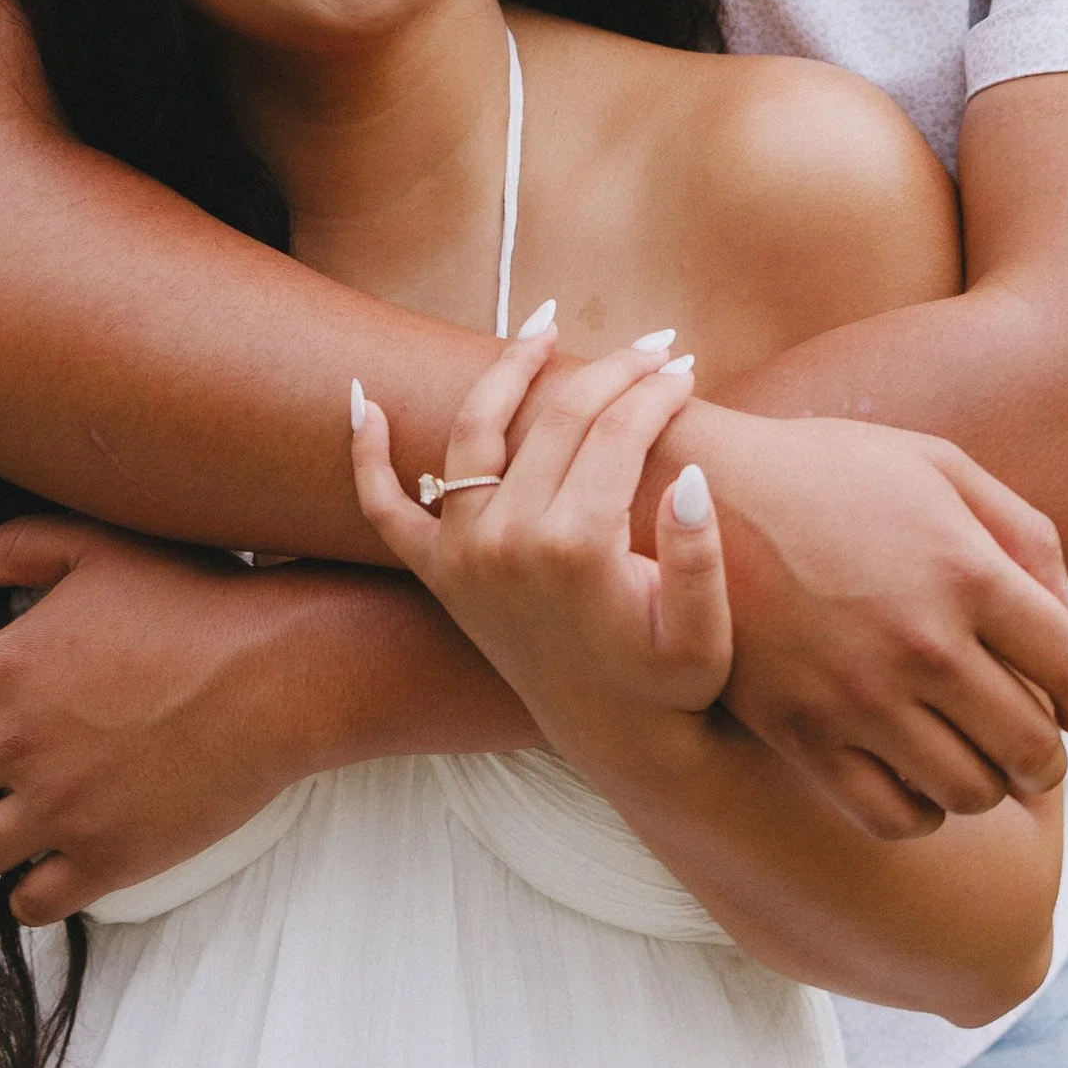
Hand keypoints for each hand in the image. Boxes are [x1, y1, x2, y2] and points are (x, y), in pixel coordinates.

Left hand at [0, 519, 332, 921]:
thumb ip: (19, 546)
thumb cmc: (196, 601)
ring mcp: (60, 808)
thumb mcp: (101, 549)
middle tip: (7, 759)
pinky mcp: (106, 859)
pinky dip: (39, 889)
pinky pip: (34, 903)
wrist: (279, 676)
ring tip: (31, 815)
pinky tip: (63, 860)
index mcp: (8, 667)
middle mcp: (19, 743)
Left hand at [351, 321, 727, 741]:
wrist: (617, 742)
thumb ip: (699, 559)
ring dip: (506, 370)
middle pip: (557, 419)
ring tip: (543, 325)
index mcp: (577, 549)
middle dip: (613, 371)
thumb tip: (691, 476)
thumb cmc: (673, 686)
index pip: (618, 433)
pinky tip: (362, 399)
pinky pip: (385, 509)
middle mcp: (507, 542)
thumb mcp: (706, 637)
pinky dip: (367, 455)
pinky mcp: (439, 574)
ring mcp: (464, 556)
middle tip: (656, 344)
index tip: (688, 367)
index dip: (658, 391)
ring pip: (475, 434)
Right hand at [664, 404, 1067, 838]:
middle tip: (1029, 738)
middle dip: (1046, 752)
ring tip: (971, 752)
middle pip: (1032, 747)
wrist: (690, 491)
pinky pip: (894, 816)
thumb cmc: (827, 471)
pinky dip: (923, 810)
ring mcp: (860, 694)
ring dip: (988, 783)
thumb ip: (1023, 533)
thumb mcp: (936, 465)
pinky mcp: (803, 732)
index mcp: (967, 570)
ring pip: (971, 792)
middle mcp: (923, 642)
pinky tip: (915, 774)